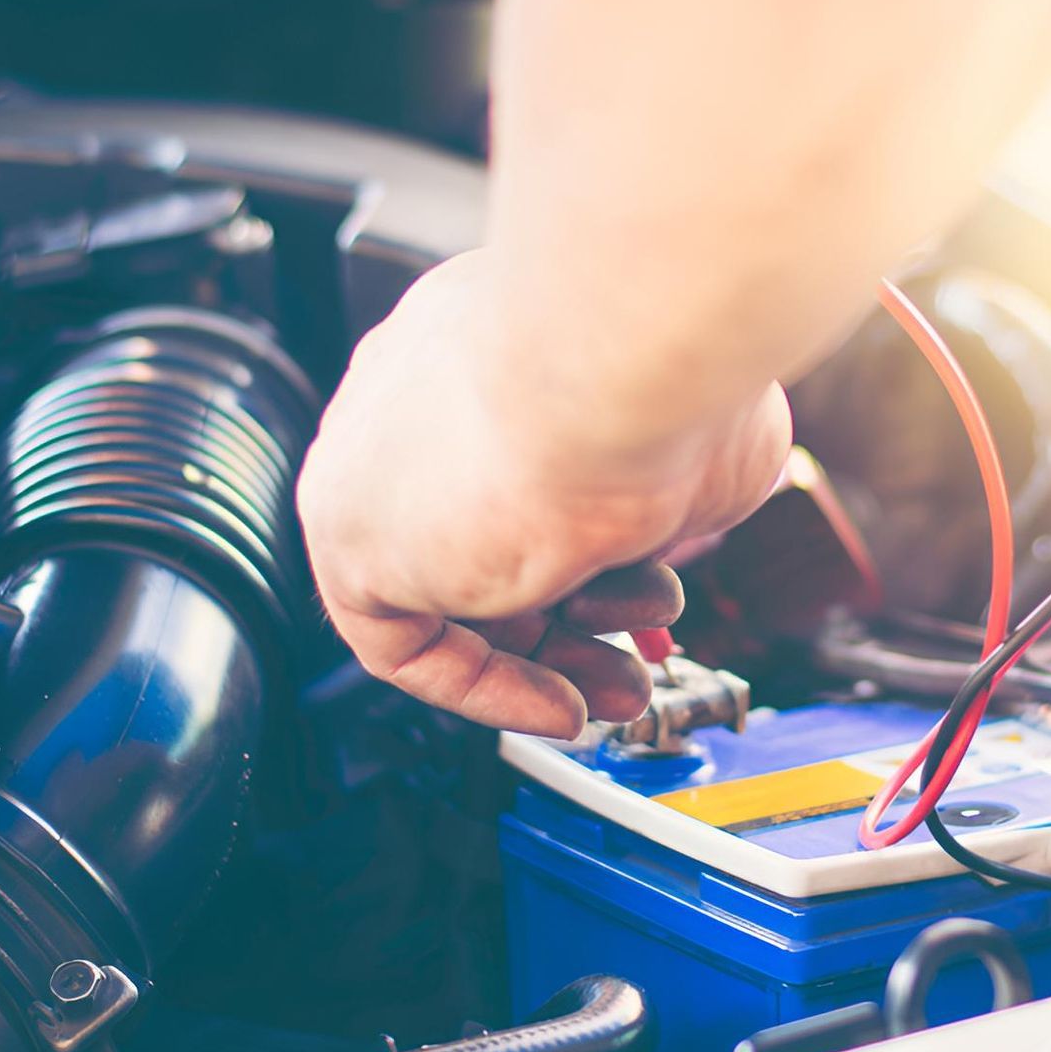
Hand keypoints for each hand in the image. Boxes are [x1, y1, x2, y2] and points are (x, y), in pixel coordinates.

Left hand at [297, 251, 791, 736]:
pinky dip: (486, 687)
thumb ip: (675, 487)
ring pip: (456, 589)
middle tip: (645, 653)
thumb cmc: (673, 378)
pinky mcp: (350, 531)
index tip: (659, 589)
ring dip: (550, 656)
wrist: (624, 362)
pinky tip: (564, 706)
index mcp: (505, 345)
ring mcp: (380, 455)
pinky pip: (405, 640)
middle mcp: (431, 390)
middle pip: (489, 531)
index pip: (526, 464)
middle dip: (581, 613)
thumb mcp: (700, 448)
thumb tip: (685, 521)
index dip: (603, 545)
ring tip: (626, 688)